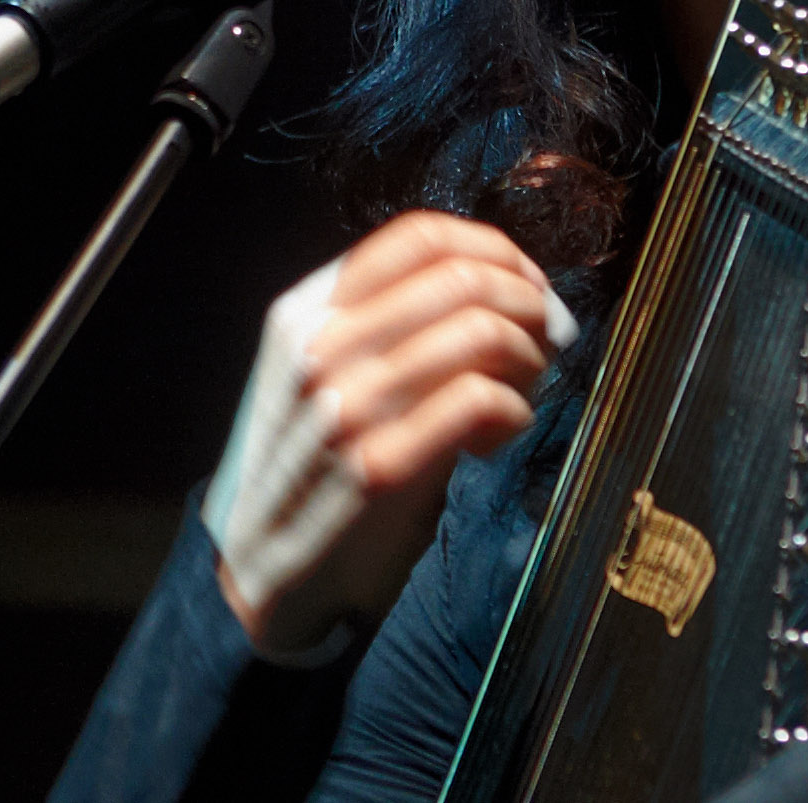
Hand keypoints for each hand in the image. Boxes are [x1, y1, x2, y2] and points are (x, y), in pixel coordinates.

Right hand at [205, 211, 578, 657]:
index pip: (419, 235)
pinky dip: (514, 409)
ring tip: (524, 391)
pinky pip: (480, 399)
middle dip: (527, 303)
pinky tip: (500, 435)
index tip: (529, 285)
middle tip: (547, 340)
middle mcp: (319, 347)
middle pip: (462, 277)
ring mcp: (345, 406)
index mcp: (304, 310)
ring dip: (528, 357)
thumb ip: (387, 323)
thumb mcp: (323, 372)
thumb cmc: (312, 466)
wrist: (260, 571)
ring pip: (480, 330)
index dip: (495, 250)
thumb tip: (507, 286)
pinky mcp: (378, 466)